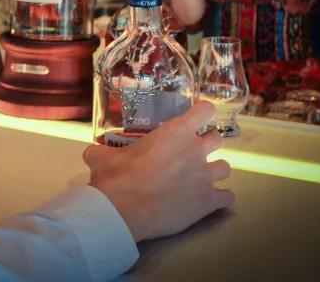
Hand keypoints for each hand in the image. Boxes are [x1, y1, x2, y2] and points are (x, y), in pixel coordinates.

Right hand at [84, 102, 233, 241]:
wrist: (124, 209)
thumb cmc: (117, 176)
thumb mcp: (103, 156)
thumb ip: (102, 150)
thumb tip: (92, 151)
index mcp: (176, 131)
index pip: (205, 110)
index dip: (202, 113)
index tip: (196, 118)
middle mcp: (196, 150)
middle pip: (218, 139)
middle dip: (208, 144)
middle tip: (192, 152)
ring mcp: (206, 177)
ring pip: (226, 168)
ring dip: (215, 171)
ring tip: (201, 178)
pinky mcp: (209, 202)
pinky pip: (227, 197)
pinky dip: (220, 199)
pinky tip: (210, 201)